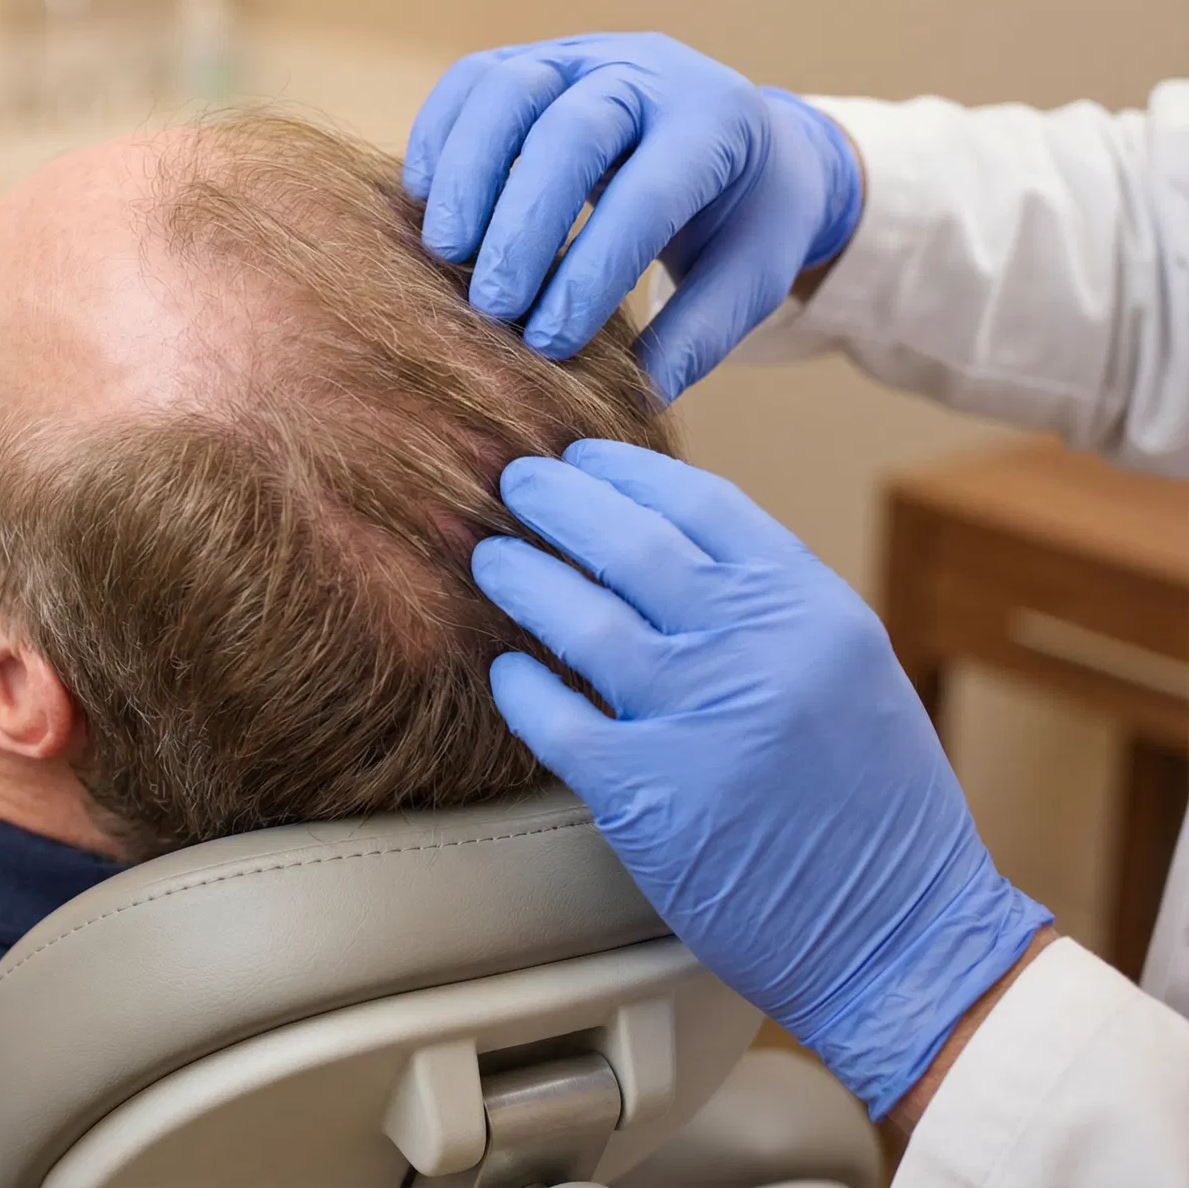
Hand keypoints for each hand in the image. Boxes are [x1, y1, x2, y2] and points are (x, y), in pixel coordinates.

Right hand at [403, 34, 863, 400]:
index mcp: (716, 122)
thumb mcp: (747, 276)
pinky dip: (439, 139)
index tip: (550, 343)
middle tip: (493, 308)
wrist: (738, 130)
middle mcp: (648, 71)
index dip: (594, 270)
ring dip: (467, 175)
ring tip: (446, 254)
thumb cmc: (741, 214)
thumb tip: (633, 399)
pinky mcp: (531, 58)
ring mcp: (583, 54)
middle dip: (524, 225)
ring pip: (509, 88)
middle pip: (572, 130)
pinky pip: (470, 81)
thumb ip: (696, 335)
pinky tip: (425, 206)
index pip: (648, 193)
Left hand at [471, 442, 1048, 1116]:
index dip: (626, 470)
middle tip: (513, 484)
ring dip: (521, 576)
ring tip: (490, 559)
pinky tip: (503, 672)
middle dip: (556, 500)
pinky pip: (555, 716)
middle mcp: (757, 650)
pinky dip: (519, 687)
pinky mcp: (647, 794)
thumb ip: (768, 606)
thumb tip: (665, 544)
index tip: (581, 456)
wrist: (903, 935)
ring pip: (578, 617)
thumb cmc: (874, 806)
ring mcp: (698, 719)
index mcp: (813, 609)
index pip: (701, 504)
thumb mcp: (848, 670)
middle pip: (627, 542)